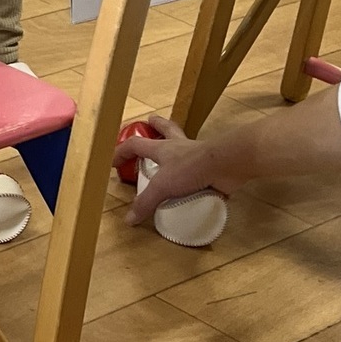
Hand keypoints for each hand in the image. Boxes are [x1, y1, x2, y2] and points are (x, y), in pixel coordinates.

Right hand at [117, 115, 231, 222]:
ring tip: (172, 154)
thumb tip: (129, 220)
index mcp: (162, 148)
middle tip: (150, 122)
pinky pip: (200, 171)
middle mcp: (178, 148)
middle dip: (156, 125)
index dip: (122, 151)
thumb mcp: (163, 186)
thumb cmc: (191, 167)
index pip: (135, 144)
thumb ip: (146, 202)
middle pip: (164, 129)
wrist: (227, 164)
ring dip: (177, 147)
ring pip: (184, 146)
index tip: (113, 162)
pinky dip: (196, 176)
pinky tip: (195, 187)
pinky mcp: (211, 167)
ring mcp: (196, 155)